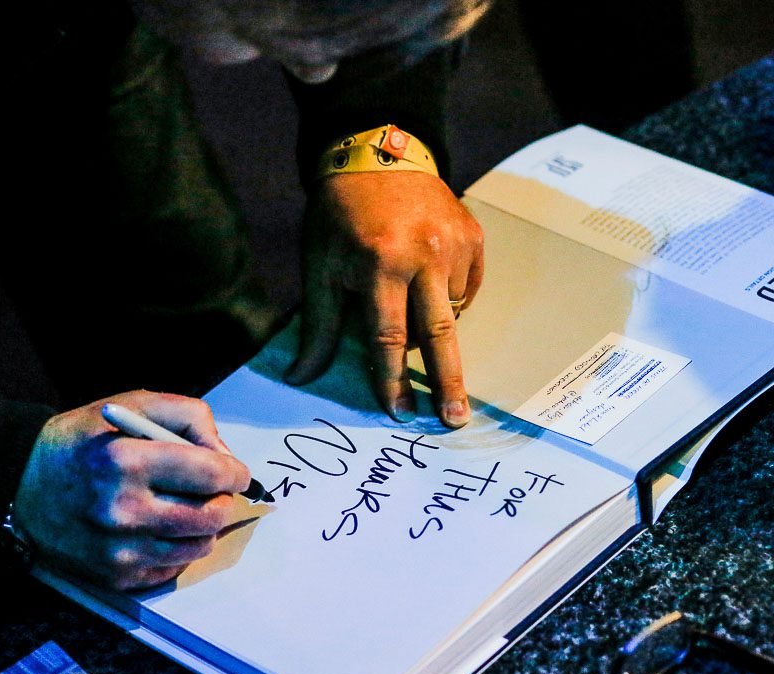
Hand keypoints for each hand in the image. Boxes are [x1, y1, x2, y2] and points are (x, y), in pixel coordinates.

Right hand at [13, 390, 251, 589]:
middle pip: (210, 515)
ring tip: (189, 509)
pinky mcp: (114, 577)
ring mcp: (118, 550)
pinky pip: (173, 568)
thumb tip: (225, 455)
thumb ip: (186, 416)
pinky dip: (178, 549)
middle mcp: (122, 510)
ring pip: (198, 546)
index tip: (238, 473)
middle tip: (215, 491)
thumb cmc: (80, 441)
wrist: (17, 485)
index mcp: (125, 461)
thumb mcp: (129, 406)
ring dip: (205, 527)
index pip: (209, 473)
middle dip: (223, 500)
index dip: (235, 473)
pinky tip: (161, 530)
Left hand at [287, 170, 484, 427]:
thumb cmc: (339, 216)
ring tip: (410, 300)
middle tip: (455, 421)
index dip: (392, 379)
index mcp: (379, 264)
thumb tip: (300, 377)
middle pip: (438, 334)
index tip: (400, 413)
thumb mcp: (318, 265)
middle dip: (448, 383)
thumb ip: (318, 325)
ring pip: (451, 312)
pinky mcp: (474, 236)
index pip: (388, 337)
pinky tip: (427, 281)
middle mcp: (423, 255)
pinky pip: (466, 289)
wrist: (378, 152)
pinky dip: (449, 300)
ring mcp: (455, 244)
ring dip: (433, 325)